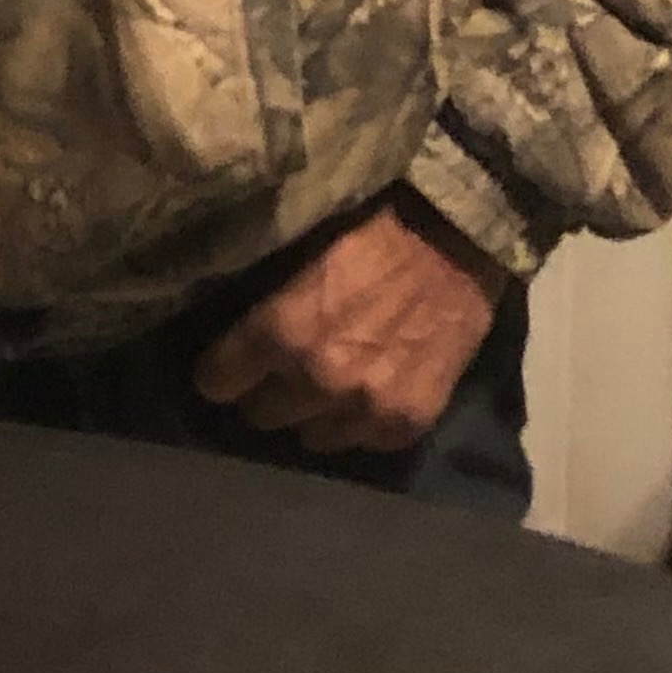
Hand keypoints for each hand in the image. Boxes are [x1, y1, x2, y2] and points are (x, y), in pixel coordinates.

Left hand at [189, 198, 506, 452]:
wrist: (455, 238)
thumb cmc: (370, 229)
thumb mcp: (298, 252)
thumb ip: (263, 300)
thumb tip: (224, 327)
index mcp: (283, 330)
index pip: (216, 381)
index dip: (217, 371)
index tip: (222, 366)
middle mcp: (320, 378)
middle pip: (262, 415)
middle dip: (262, 393)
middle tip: (275, 373)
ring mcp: (367, 406)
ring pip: (311, 437)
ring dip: (311, 413)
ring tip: (321, 386)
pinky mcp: (409, 421)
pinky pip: (363, 443)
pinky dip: (358, 423)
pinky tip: (364, 393)